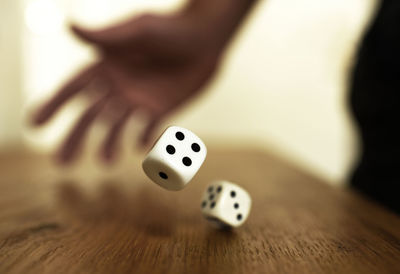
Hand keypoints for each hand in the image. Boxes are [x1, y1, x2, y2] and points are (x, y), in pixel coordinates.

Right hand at [32, 12, 224, 162]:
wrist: (206, 38)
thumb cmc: (171, 27)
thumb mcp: (139, 29)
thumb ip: (108, 36)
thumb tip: (69, 25)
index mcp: (106, 66)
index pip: (73, 88)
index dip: (53, 105)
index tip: (35, 125)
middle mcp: (118, 86)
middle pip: (90, 115)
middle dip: (75, 137)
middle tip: (62, 163)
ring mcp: (139, 100)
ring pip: (117, 127)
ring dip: (109, 145)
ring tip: (106, 163)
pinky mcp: (160, 109)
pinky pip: (148, 129)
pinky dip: (144, 139)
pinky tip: (141, 148)